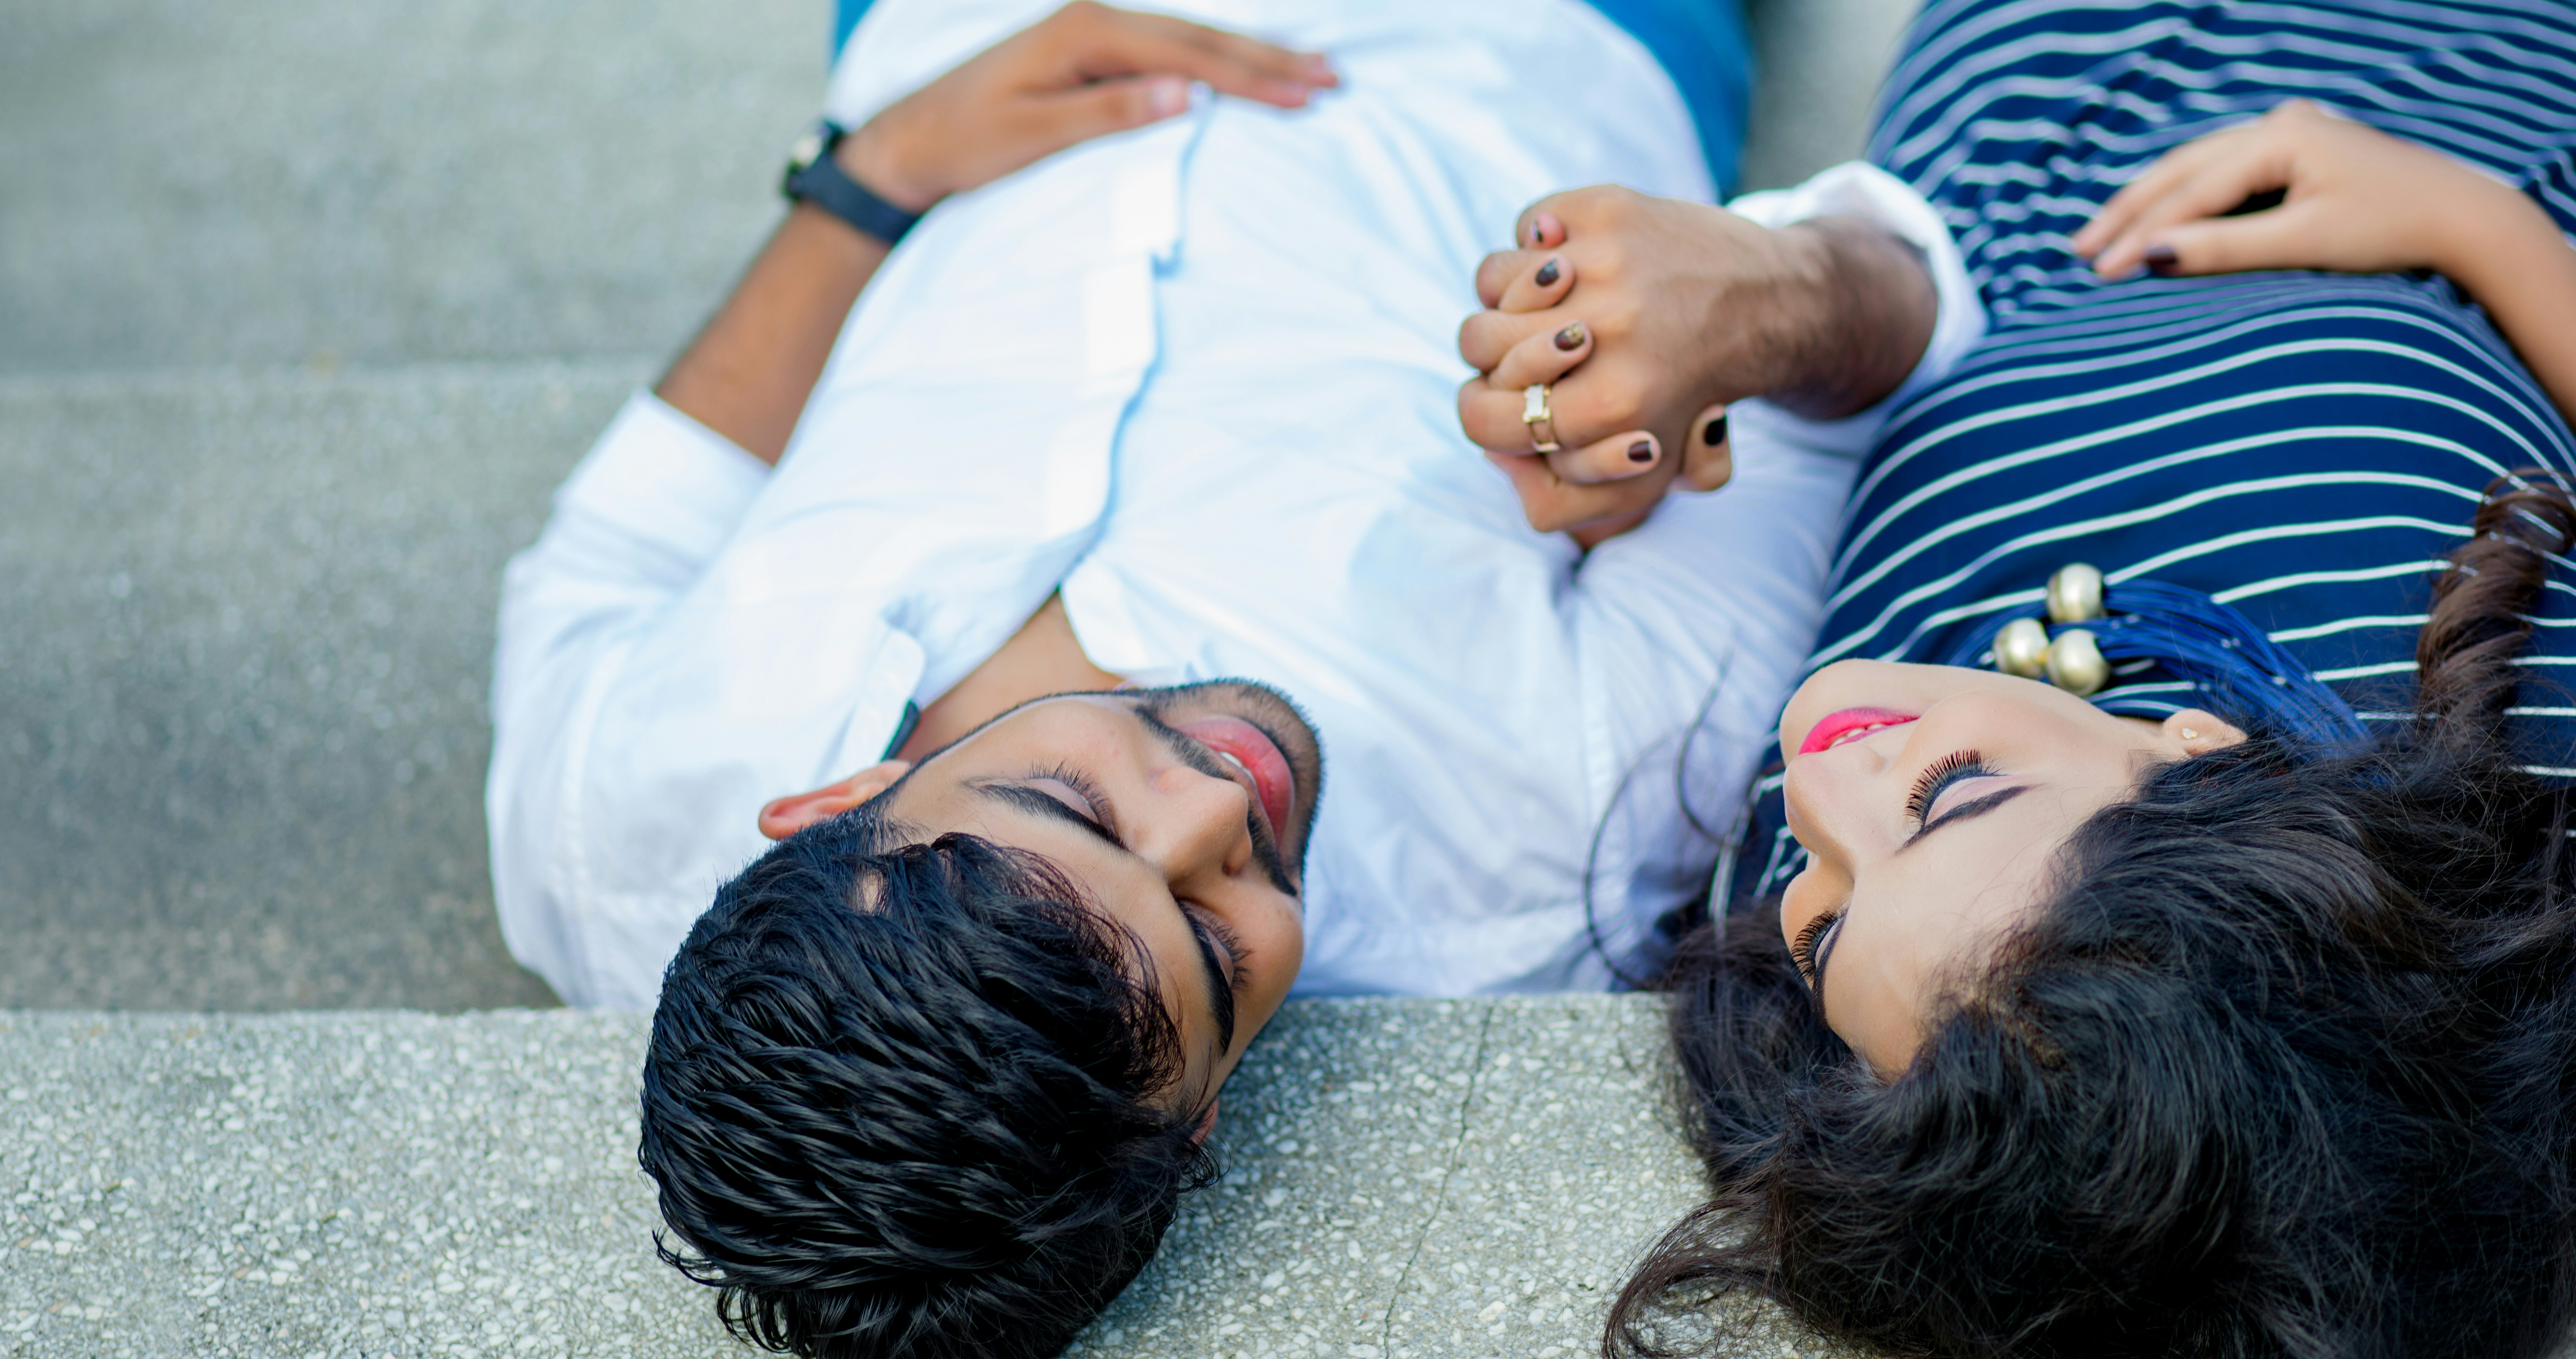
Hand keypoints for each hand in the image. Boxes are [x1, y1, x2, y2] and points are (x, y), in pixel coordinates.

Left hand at [838, 1, 1337, 212]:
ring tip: (1306, 72)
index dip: (1253, 77)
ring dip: (1248, 58)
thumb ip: (1111, 112)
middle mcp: (1094, 20)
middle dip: (1268, 61)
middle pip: (1199, 40)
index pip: (1189, 56)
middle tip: (1331, 78)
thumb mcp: (1034, 135)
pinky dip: (1211, 62)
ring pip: (1187, 42)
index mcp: (1086, 33)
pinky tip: (1240, 70)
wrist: (909, 139)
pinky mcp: (1088, 51)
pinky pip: (1166, 52)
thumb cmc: (963, 143)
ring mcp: (1091, 32)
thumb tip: (1185, 94)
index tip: (1306, 94)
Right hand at [1455, 188, 1934, 542]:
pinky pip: (1526, 223)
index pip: (1479, 414)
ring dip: (1512, 292)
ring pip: (1491, 278)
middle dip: (1498, 347)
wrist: (1770, 305)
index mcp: (1608, 406)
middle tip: (1540, 344)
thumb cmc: (1694, 392)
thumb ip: (1568, 493)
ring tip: (1555, 301)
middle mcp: (1602, 331)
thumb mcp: (1646, 472)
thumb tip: (1505, 461)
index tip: (1520, 394)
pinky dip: (1539, 239)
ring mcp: (1605, 261)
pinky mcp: (1610, 208)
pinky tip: (1574, 256)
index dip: (1488, 406)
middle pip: (1474, 340)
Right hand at [2074, 99, 2518, 281]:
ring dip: (2152, 201)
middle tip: (2077, 249)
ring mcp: (2292, 132)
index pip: (2191, 191)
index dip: (2141, 233)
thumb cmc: (2393, 229)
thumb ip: (2226, 247)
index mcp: (2280, 136)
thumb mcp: (2304, 242)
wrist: (2466, 219)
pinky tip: (2162, 210)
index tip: (2098, 272)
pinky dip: (2188, 194)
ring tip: (2104, 232)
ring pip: (2200, 165)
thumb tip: (2151, 257)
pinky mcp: (2302, 151)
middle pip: (2184, 168)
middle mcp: (2281, 123)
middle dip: (2129, 211)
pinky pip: (2225, 171)